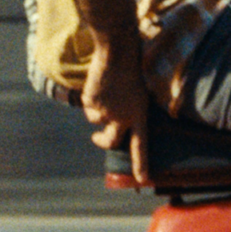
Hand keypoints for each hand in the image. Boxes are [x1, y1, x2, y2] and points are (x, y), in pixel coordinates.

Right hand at [80, 40, 149, 182]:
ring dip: (97, 108)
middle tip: (96, 139)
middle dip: (101, 141)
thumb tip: (113, 125)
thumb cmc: (132, 69)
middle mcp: (123, 117)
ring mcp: (106, 111)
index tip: (143, 180)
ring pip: (96, 119)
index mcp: (139, 115)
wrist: (118, 52)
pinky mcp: (91, 103)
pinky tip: (98, 84)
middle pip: (110, 141)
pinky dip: (90, 98)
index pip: (141, 145)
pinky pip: (87, 106)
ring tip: (105, 89)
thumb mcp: (138, 94)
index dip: (141, 163)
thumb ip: (130, 111)